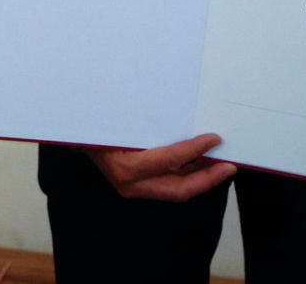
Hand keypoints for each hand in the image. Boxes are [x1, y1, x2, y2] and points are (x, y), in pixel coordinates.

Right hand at [85, 133, 235, 200]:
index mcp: (126, 166)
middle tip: (229, 166)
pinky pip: (169, 185)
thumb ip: (150, 123)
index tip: (214, 139)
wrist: (76, 135)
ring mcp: (134, 188)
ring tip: (220, 165)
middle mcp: (130, 184)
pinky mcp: (139, 187)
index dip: (195, 150)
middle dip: (208, 179)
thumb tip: (185, 117)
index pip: (170, 160)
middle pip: (179, 189)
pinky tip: (200, 165)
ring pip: (176, 190)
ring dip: (201, 178)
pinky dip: (187, 176)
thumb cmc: (97, 124)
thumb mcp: (121, 120)